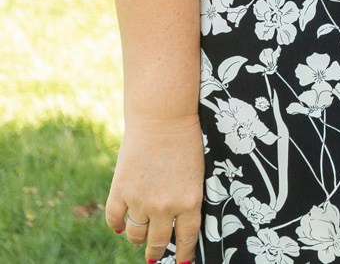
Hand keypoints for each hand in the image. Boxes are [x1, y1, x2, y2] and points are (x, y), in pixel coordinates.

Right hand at [105, 114, 202, 261]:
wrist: (163, 119)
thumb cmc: (187, 141)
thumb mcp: (196, 173)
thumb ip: (188, 198)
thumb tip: (180, 220)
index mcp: (190, 201)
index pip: (188, 238)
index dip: (186, 253)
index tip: (184, 262)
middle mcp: (165, 207)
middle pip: (159, 242)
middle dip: (158, 251)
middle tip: (156, 255)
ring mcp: (140, 201)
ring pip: (135, 234)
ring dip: (137, 239)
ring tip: (140, 238)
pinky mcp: (120, 191)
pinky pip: (115, 219)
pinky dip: (117, 224)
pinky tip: (121, 225)